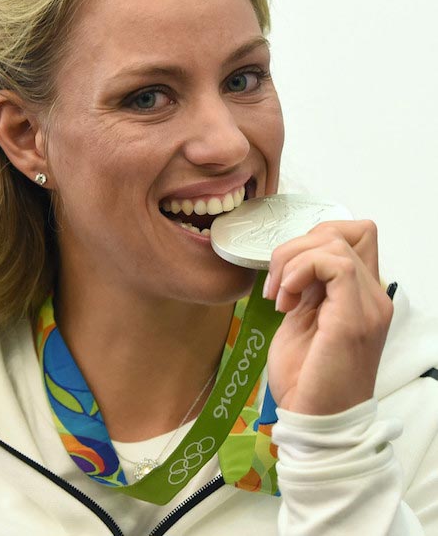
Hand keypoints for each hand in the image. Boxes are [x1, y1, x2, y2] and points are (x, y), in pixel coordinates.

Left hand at [263, 220, 392, 414]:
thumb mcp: (303, 319)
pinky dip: (300, 270)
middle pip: (344, 230)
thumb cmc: (306, 377)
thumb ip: (309, 288)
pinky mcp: (354, 317)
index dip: (314, 242)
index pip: (354, 237)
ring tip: (280, 296)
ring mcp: (368, 305)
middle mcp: (373, 296)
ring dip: (293, 260)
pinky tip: (286, 300)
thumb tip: (295, 261)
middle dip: (298, 245)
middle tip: (278, 283)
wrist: (314, 422)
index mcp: (362, 296)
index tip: (288, 274)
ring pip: (334, 241)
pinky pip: (333, 262)